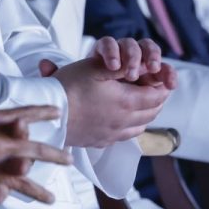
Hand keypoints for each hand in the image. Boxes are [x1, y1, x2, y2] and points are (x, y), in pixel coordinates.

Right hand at [39, 38, 173, 148]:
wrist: (48, 115)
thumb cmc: (69, 88)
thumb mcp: (95, 68)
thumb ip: (122, 66)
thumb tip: (141, 66)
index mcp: (127, 102)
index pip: (158, 96)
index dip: (161, 85)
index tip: (157, 77)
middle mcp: (124, 122)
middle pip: (153, 112)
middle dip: (156, 99)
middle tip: (151, 87)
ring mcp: (113, 134)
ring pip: (141, 126)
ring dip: (144, 114)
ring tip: (138, 102)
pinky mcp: (101, 142)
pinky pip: (125, 136)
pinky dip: (130, 126)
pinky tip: (121, 119)